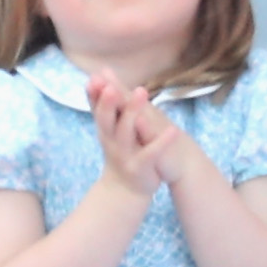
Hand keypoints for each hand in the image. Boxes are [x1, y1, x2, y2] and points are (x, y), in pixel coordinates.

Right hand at [81, 68, 176, 194]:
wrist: (123, 189)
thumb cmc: (118, 152)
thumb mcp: (108, 128)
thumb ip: (102, 105)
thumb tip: (94, 77)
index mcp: (104, 129)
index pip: (96, 107)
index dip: (94, 94)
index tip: (94, 77)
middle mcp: (110, 140)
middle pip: (106, 119)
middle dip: (108, 102)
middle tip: (111, 86)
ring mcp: (124, 154)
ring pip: (125, 132)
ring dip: (132, 112)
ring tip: (142, 92)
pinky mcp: (140, 166)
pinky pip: (151, 152)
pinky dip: (161, 142)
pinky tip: (173, 130)